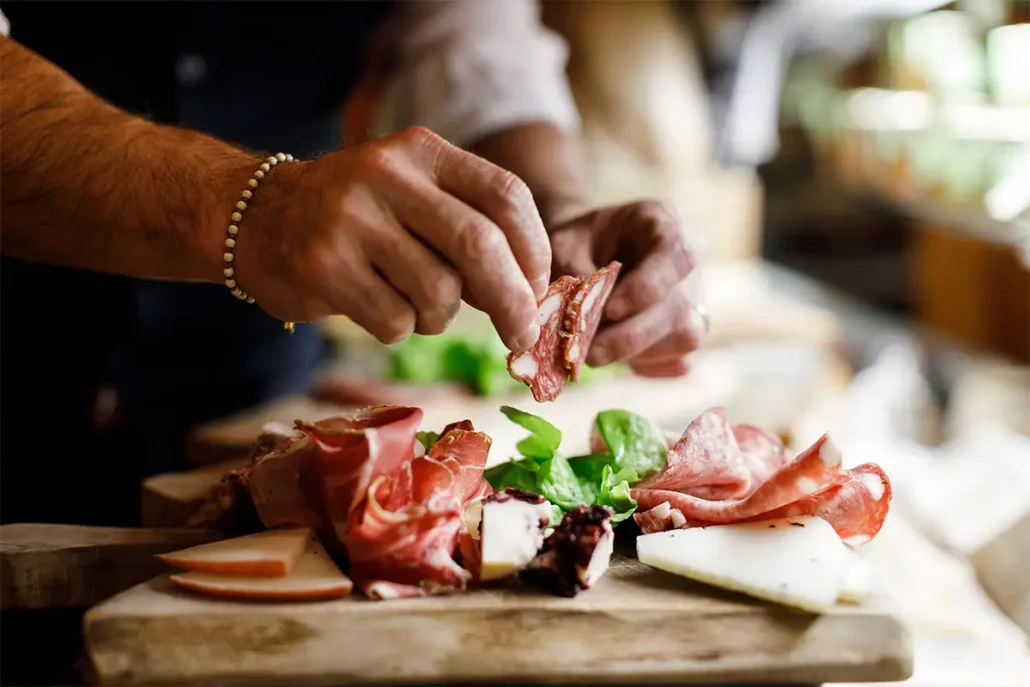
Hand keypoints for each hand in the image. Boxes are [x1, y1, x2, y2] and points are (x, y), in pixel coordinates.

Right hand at [237, 127, 550, 350]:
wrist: (258, 217)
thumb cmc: (358, 217)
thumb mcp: (413, 195)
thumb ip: (468, 228)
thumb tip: (530, 294)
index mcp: (421, 150)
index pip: (505, 195)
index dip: (535, 248)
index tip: (539, 287)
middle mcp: (386, 174)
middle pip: (479, 244)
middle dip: (512, 299)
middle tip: (521, 334)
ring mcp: (351, 219)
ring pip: (438, 292)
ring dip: (440, 316)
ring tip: (415, 304)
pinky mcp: (323, 266)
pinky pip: (395, 320)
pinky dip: (400, 328)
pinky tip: (376, 307)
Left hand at [549, 200, 706, 376]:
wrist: (585, 253)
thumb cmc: (575, 245)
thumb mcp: (564, 246)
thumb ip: (576, 275)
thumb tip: (583, 320)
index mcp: (664, 223)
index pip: (677, 256)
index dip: (646, 289)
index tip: (609, 310)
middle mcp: (690, 261)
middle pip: (678, 307)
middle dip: (631, 336)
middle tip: (589, 353)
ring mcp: (696, 298)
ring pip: (684, 338)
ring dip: (635, 353)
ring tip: (594, 352)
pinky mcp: (689, 332)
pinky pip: (679, 361)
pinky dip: (645, 365)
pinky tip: (616, 355)